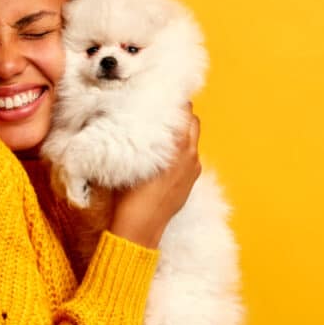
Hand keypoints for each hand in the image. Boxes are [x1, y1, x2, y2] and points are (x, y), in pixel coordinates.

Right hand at [108, 103, 201, 248]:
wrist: (140, 227)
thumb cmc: (130, 194)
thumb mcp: (131, 158)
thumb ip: (141, 137)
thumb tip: (135, 120)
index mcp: (178, 145)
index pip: (185, 111)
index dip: (175, 102)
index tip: (162, 97)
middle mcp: (190, 155)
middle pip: (193, 122)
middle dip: (180, 116)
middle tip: (162, 112)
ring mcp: (193, 169)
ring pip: (192, 140)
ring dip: (182, 133)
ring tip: (163, 133)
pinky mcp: (191, 182)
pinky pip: (190, 158)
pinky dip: (182, 151)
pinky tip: (165, 156)